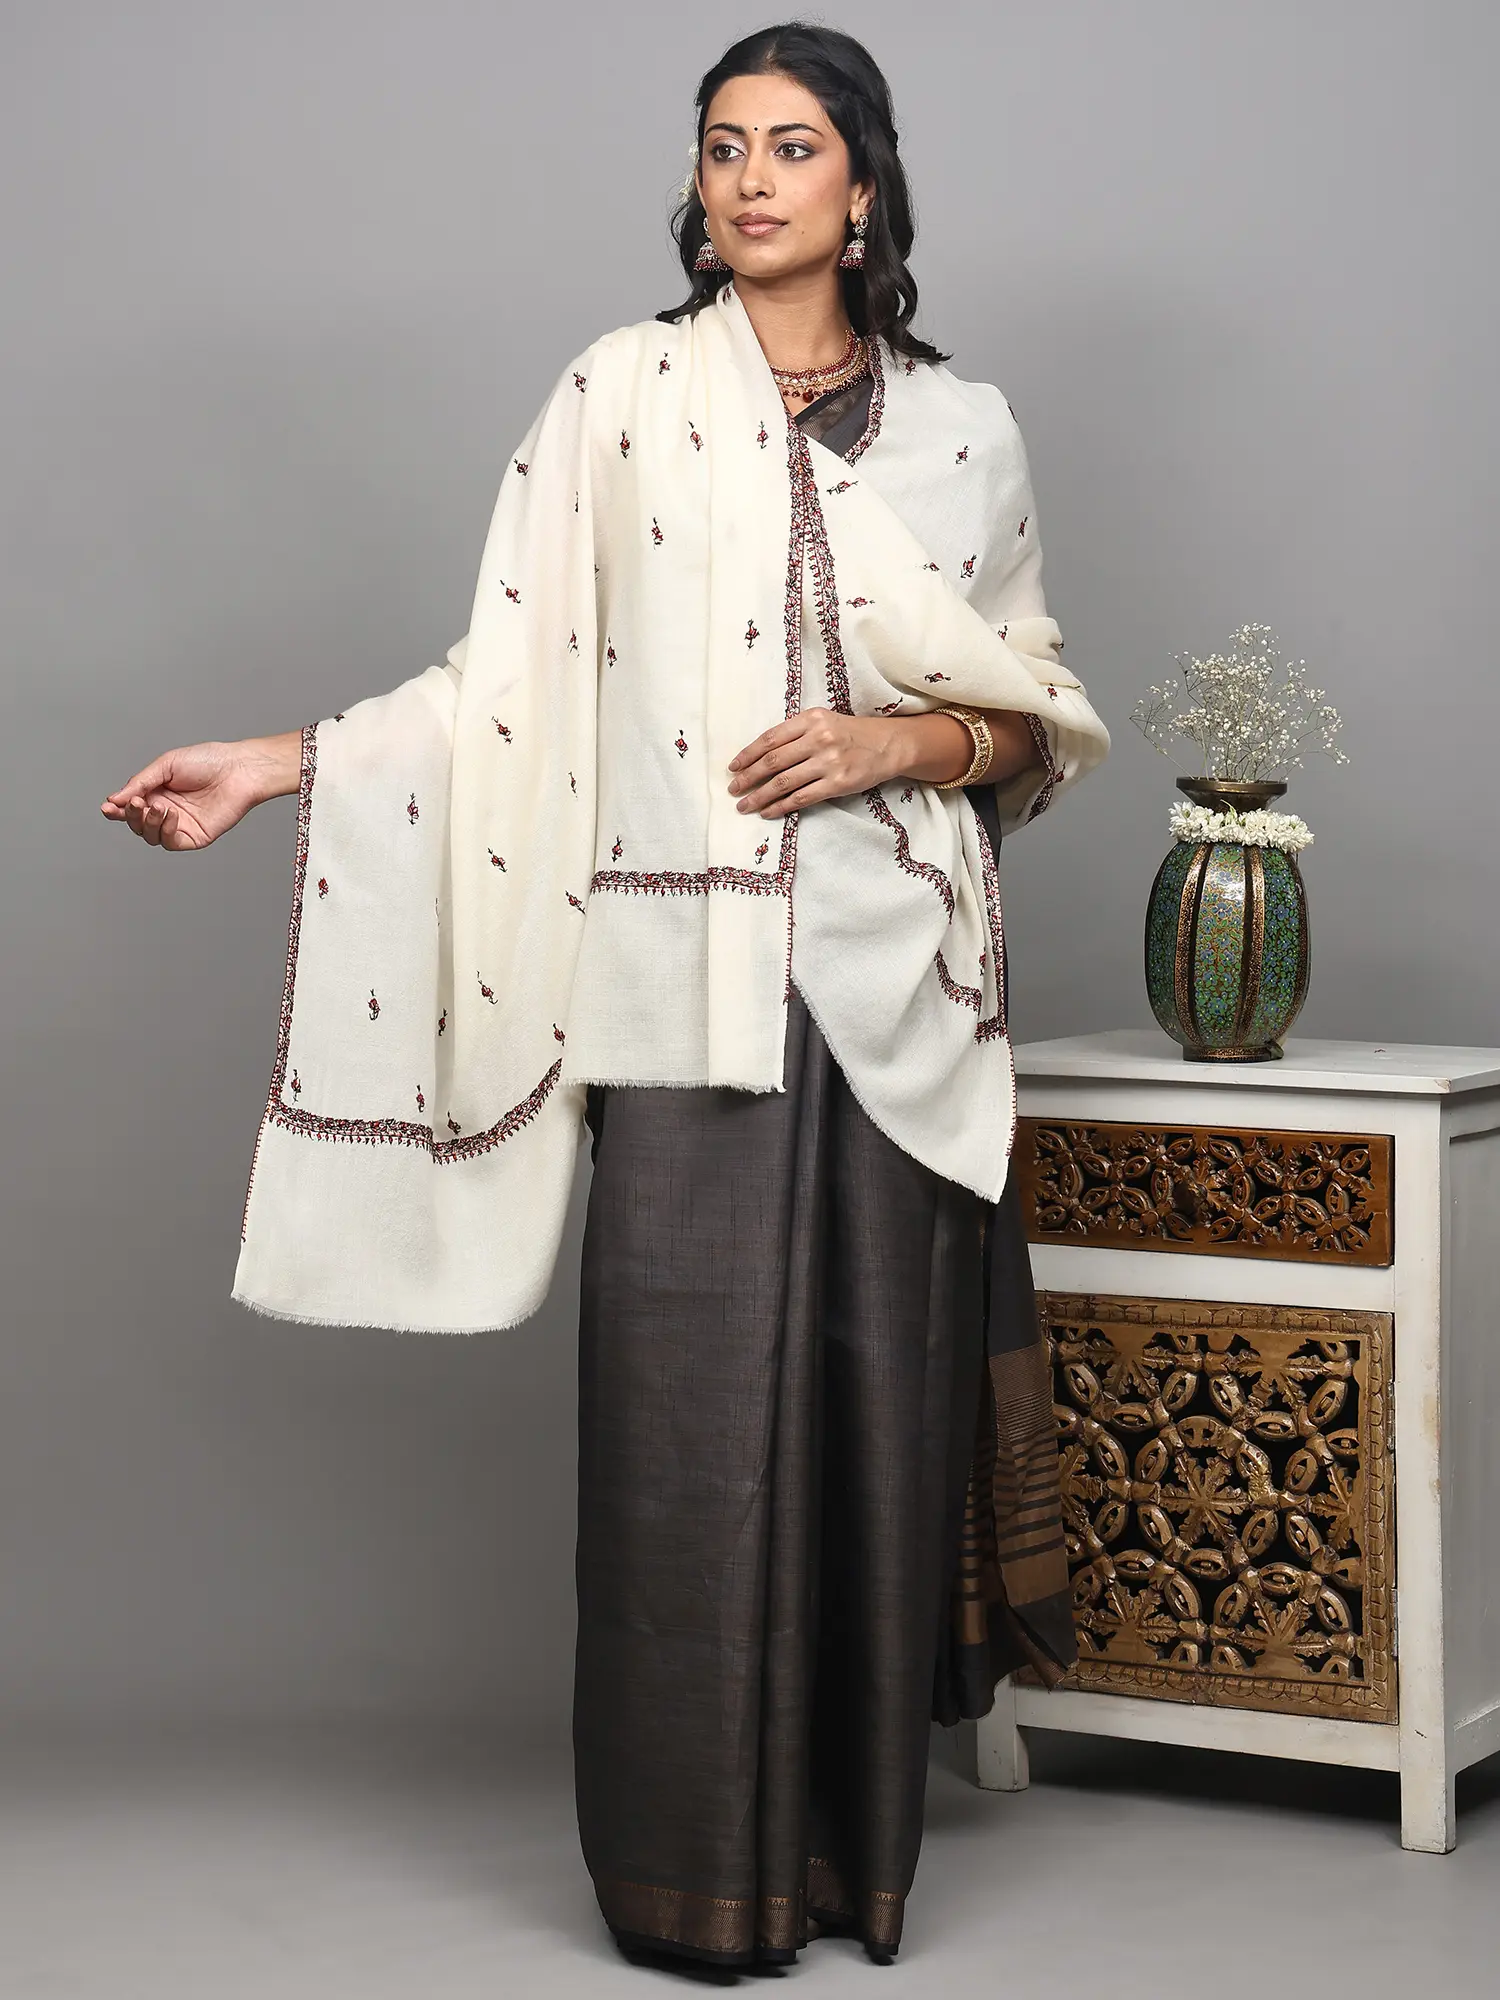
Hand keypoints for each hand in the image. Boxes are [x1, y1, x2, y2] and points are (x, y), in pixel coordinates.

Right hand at [101, 732, 301, 850]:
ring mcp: (180, 825)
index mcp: (156, 792)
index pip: (129, 807)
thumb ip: (140, 783)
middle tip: (134, 804)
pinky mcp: (195, 836)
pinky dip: (166, 830)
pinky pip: (171, 842)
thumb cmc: (207, 761)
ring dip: (147, 823)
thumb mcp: (166, 765)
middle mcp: (166, 810)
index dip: (115, 809)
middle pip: (136, 824)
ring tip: (157, 806)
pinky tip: (171, 814)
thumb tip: (114, 799)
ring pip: (150, 836)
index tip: (107, 807)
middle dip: (130, 816)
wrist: (238, 769)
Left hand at [728, 708, 914, 815]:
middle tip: (733, 789)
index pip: (770, 739)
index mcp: (810, 719)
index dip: (748, 754)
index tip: (733, 767)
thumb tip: (759, 756)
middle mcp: (818, 738)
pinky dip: (781, 806)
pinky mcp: (838, 783)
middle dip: (748, 778)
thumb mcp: (822, 721)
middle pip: (773, 761)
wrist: (887, 745)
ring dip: (759, 796)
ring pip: (784, 782)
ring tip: (744, 805)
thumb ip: (794, 733)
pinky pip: (802, 798)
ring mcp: (829, 762)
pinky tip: (768, 812)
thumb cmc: (849, 734)